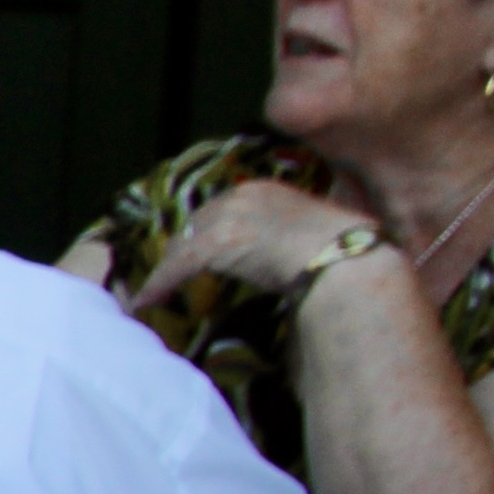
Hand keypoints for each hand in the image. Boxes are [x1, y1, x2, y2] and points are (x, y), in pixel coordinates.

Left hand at [130, 173, 375, 316]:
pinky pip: (178, 266)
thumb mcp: (319, 233)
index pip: (222, 210)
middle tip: (173, 273)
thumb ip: (297, 235)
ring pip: (184, 245)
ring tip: (153, 292)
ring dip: (167, 270)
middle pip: (197, 223)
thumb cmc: (346, 253)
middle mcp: (243, 196)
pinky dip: (159, 284)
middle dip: (184, 249)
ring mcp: (228, 217)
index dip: (207, 234)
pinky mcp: (218, 242)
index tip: (199, 252)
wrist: (348, 261)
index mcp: (266, 190)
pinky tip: (146, 303)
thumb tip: (297, 253)